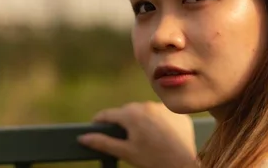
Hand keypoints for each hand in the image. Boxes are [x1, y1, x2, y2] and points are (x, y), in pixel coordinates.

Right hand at [78, 102, 197, 167]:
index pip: (108, 114)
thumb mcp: (126, 152)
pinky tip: (160, 136)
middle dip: (123, 123)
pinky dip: (158, 122)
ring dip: (141, 120)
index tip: (95, 127)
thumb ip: (103, 143)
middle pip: (126, 111)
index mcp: (131, 114)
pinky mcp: (177, 114)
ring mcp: (163, 108)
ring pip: (145, 111)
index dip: (99, 121)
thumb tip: (83, 137)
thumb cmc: (153, 161)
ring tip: (144, 139)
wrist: (184, 166)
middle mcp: (146, 105)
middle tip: (124, 139)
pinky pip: (162, 114)